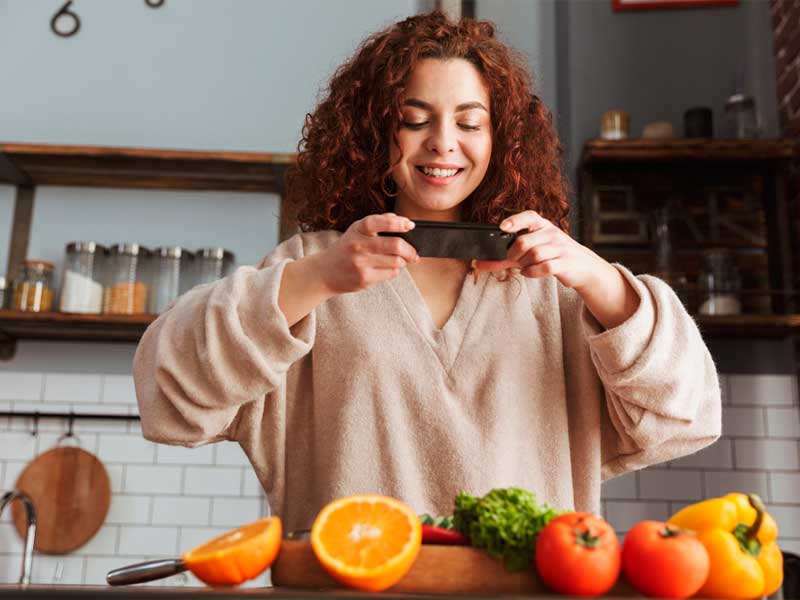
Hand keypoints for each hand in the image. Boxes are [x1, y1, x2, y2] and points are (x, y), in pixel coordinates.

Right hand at [315, 213, 419, 293]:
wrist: (325, 272)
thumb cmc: (347, 249)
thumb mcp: (356, 231)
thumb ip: (378, 222)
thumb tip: (402, 220)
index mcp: (357, 229)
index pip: (379, 222)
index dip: (398, 222)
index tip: (410, 225)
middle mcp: (358, 245)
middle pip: (395, 245)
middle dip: (410, 250)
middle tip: (414, 253)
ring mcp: (360, 263)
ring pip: (396, 262)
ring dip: (403, 261)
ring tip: (400, 260)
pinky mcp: (364, 279)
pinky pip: (390, 273)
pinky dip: (394, 270)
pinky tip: (387, 268)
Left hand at [474, 210, 639, 328]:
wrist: (582, 266)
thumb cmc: (551, 256)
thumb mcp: (530, 252)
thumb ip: (505, 257)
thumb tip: (478, 263)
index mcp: (542, 225)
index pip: (529, 217)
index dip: (515, 221)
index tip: (502, 227)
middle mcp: (552, 233)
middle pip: (524, 242)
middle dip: (513, 254)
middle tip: (511, 260)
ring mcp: (560, 247)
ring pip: (534, 255)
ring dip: (524, 265)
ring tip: (524, 267)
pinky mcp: (566, 262)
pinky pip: (545, 267)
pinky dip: (532, 272)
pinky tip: (530, 273)